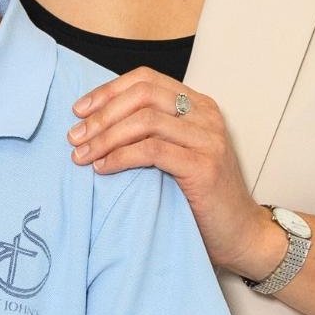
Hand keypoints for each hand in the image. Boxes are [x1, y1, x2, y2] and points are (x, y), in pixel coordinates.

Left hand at [69, 71, 275, 276]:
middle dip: (101, 114)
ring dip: (105, 137)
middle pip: (143, 95)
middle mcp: (206, 115)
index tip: (79, 110)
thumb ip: (151, 132)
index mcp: (198, 105)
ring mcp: (208, 139)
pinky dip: (121, 157)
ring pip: (145, 120)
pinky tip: (103, 168)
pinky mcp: (204, 167)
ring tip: (82, 155)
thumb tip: (94, 122)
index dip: (108, 91)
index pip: (146, 80)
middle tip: (74, 136)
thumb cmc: (201, 196)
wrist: (240, 234)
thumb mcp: (177, 153)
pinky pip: (153, 150)